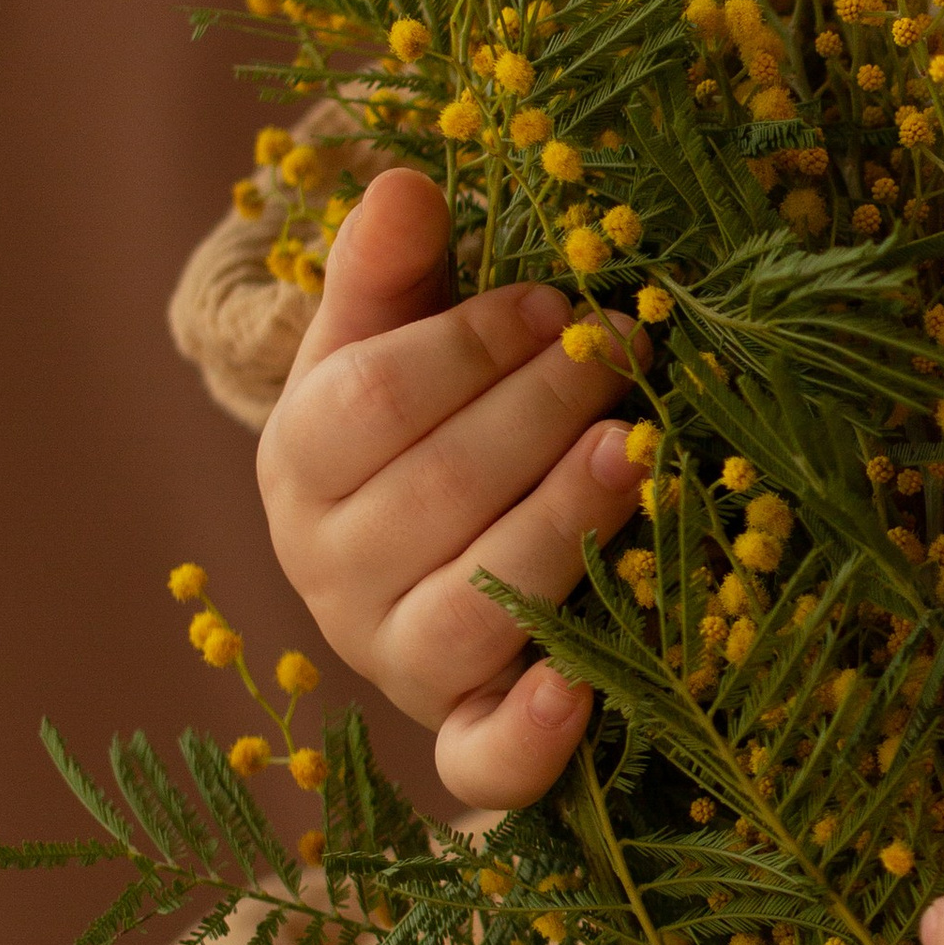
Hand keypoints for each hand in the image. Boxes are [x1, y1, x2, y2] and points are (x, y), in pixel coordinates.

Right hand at [256, 167, 648, 805]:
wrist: (422, 571)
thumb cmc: (423, 431)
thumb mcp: (390, 342)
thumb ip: (391, 270)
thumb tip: (407, 184)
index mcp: (303, 464)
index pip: (375, 399)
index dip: (473, 344)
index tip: (559, 302)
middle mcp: (330, 572)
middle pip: (433, 495)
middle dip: (540, 415)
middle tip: (627, 353)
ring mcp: (393, 664)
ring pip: (467, 611)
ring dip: (558, 530)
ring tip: (640, 455)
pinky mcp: (460, 738)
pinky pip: (481, 760)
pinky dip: (530, 735)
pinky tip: (581, 690)